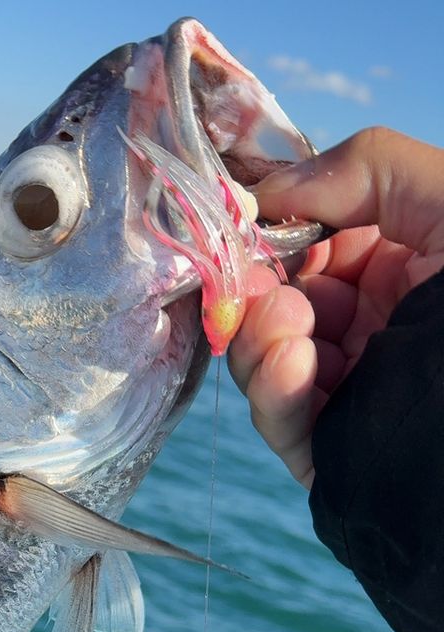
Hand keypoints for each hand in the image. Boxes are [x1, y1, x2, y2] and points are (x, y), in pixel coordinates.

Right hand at [228, 128, 443, 486]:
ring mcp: (348, 389)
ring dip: (260, 338)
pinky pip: (280, 421)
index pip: (310, 249)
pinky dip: (272, 391)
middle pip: (274, 306)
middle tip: (247, 283)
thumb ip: (362, 170)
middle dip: (255, 292)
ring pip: (263, 363)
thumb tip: (264, 192)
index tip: (245, 228)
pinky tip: (288, 364)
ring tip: (284, 326)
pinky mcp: (330, 447)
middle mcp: (370, 328)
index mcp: (400, 270)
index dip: (273, 237)